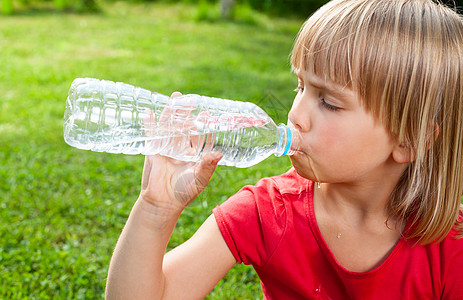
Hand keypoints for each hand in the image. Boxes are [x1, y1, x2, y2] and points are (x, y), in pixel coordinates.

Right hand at [138, 92, 221, 222]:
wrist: (162, 202)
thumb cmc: (184, 192)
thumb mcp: (199, 178)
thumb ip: (208, 165)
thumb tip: (219, 154)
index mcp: (195, 156)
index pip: (201, 137)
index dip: (204, 126)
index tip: (207, 113)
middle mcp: (181, 150)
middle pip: (185, 127)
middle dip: (187, 114)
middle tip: (191, 99)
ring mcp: (167, 149)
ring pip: (170, 127)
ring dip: (171, 113)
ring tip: (175, 97)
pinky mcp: (153, 151)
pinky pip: (152, 135)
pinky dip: (150, 124)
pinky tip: (150, 112)